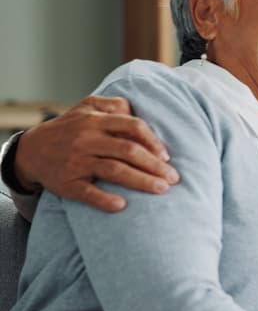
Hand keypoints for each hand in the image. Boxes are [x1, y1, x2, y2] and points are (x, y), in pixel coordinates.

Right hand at [14, 95, 178, 211]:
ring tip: (162, 189)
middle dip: (155, 165)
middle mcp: (87, 139)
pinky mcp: (67, 183)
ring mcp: (77, 162)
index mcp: (95, 120)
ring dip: (141, 181)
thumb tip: (139, 111)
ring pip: (114, 170)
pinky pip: (87, 192)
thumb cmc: (69, 128)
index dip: (153, 141)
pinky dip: (104, 199)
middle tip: (174, 178)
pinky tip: (122, 206)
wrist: (31, 150)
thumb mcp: (87, 106)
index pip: (133, 127)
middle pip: (128, 151)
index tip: (167, 156)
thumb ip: (114, 104)